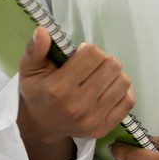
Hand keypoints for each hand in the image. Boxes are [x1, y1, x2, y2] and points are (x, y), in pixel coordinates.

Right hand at [17, 27, 134, 159]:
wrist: (41, 126)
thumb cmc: (39, 92)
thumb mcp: (30, 70)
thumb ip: (35, 49)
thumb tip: (42, 31)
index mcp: (58, 89)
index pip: (92, 54)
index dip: (88, 49)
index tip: (80, 55)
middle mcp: (77, 105)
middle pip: (112, 65)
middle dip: (103, 60)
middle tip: (92, 66)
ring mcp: (92, 119)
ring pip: (123, 81)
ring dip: (114, 75)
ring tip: (100, 77)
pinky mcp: (104, 128)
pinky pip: (129, 100)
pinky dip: (122, 91)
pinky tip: (109, 89)